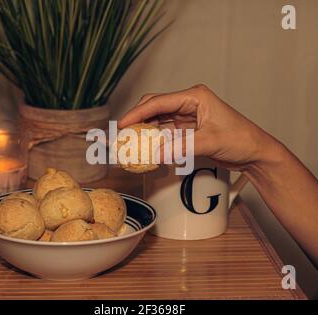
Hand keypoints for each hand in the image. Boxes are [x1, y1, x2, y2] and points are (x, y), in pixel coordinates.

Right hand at [119, 85, 282, 171]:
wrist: (254, 152)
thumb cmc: (240, 139)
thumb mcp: (210, 142)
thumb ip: (181, 148)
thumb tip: (156, 155)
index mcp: (195, 96)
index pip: (159, 102)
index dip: (138, 112)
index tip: (122, 123)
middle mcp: (189, 103)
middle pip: (155, 106)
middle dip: (137, 118)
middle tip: (122, 132)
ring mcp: (188, 116)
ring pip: (159, 119)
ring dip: (145, 129)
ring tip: (130, 140)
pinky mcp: (188, 129)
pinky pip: (166, 131)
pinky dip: (155, 138)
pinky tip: (147, 145)